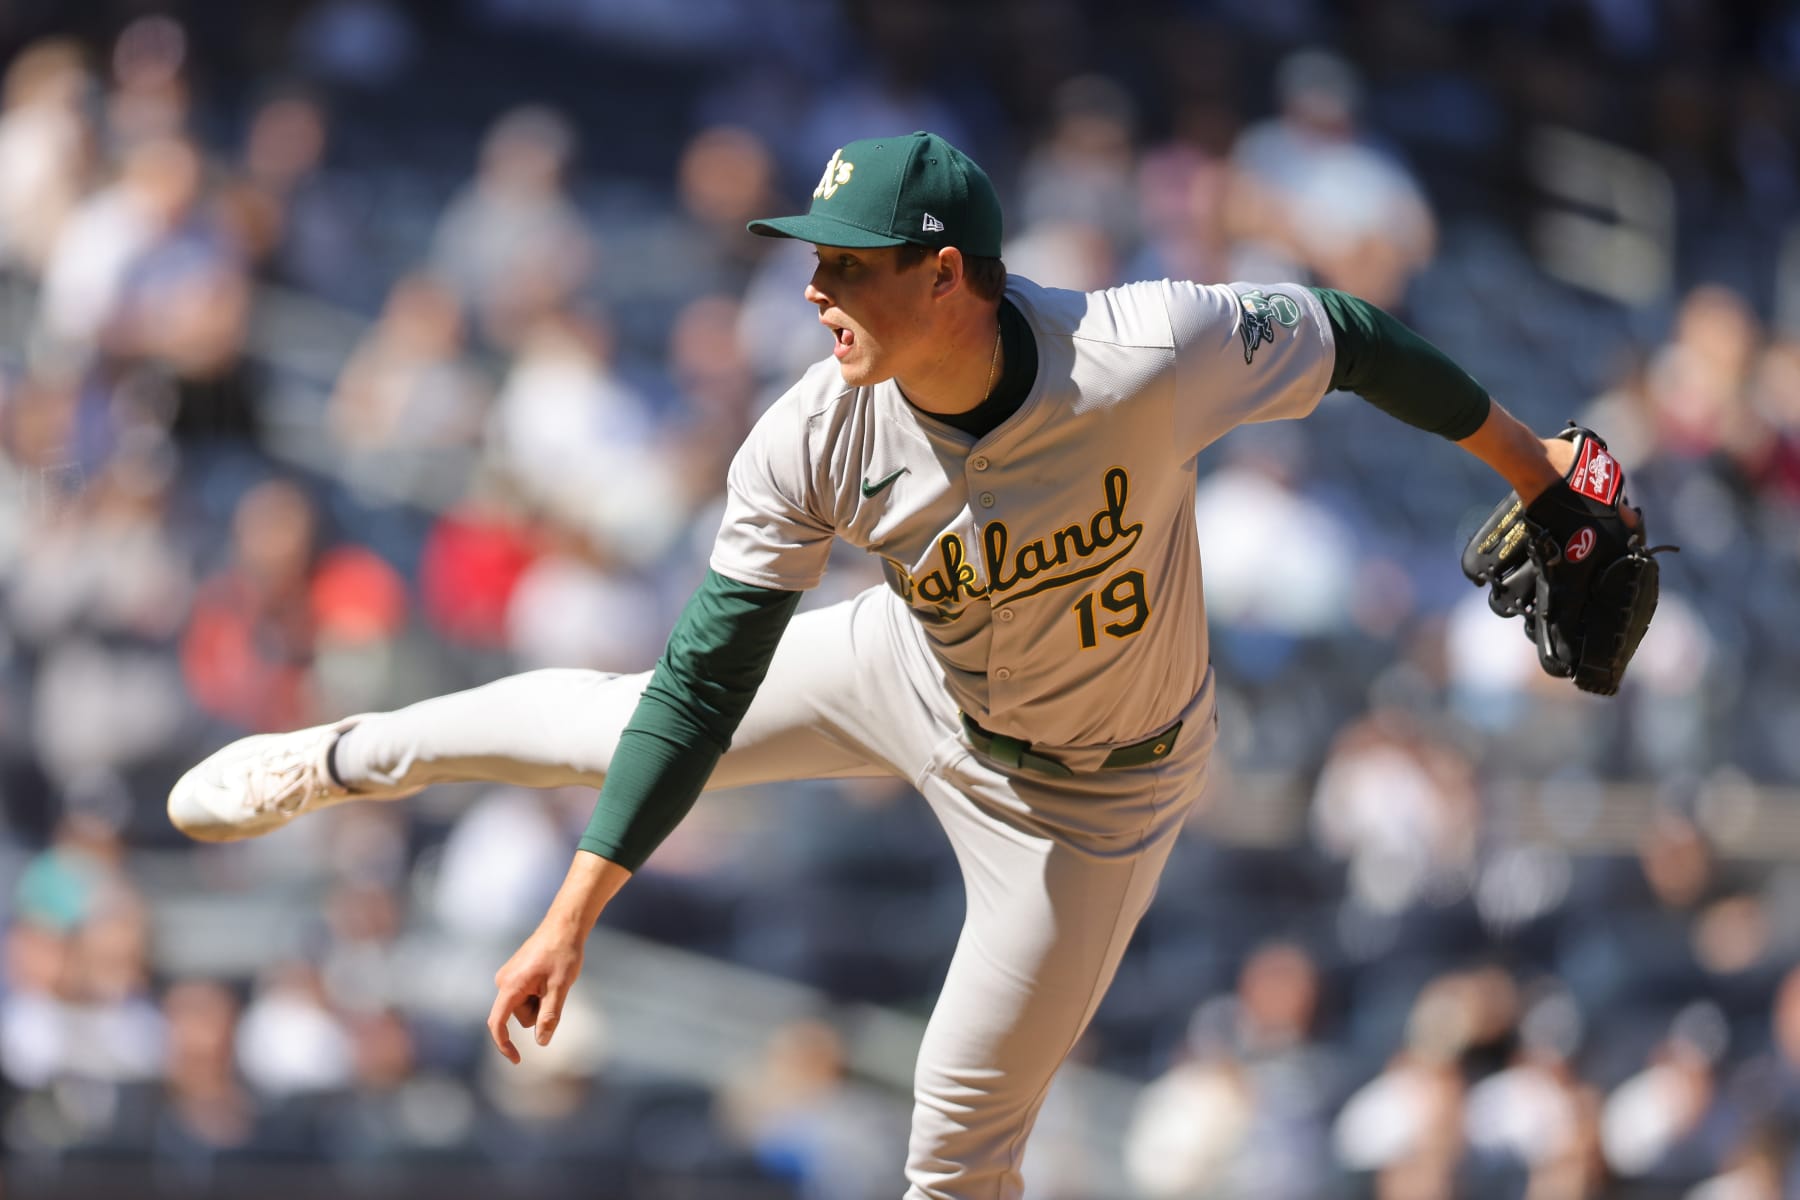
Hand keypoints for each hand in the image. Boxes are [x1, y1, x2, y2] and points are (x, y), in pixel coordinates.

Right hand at [487, 920, 585, 1062]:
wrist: (565, 926)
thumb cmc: (563, 954)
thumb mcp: (560, 988)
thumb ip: (549, 1016)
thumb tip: (541, 1042)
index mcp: (510, 986)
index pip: (498, 1023)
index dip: (505, 1045)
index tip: (517, 1060)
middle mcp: (503, 981)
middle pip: (518, 1016)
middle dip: (538, 1013)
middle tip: (556, 989)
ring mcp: (508, 977)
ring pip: (524, 1007)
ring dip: (540, 1002)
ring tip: (554, 979)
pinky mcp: (514, 974)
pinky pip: (525, 996)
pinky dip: (539, 994)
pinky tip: (550, 977)